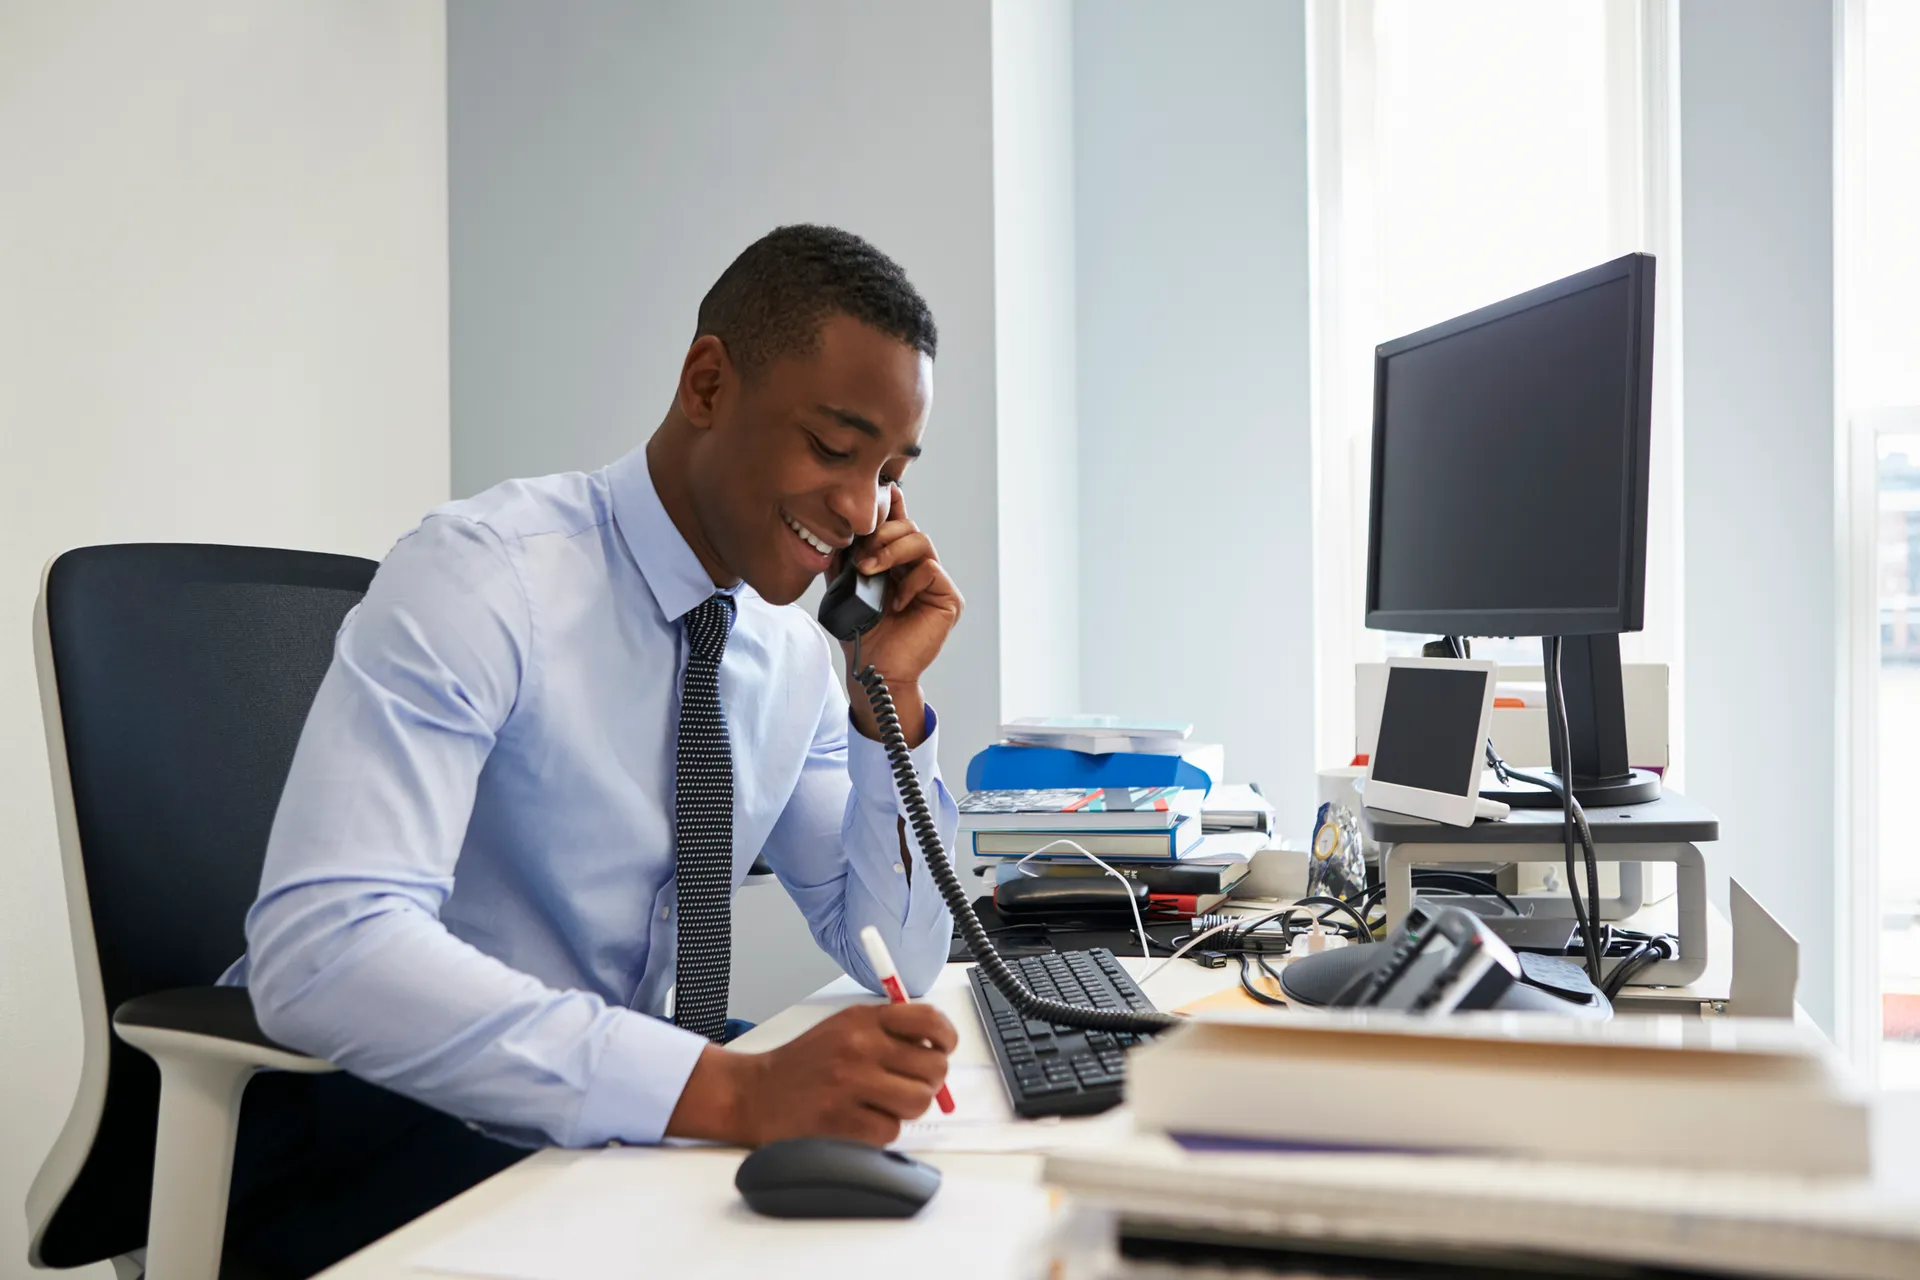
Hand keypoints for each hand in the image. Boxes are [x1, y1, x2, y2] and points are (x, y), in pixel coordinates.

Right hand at [665, 1002, 956, 1146]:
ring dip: (906, 1108)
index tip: (943, 1049)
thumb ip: (888, 1031)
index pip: (928, 1020)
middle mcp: (860, 1047)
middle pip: (933, 1067)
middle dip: (929, 1081)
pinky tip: (860, 1121)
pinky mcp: (841, 1120)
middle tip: (909, 1085)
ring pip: (918, 1101)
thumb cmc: (804, 1064)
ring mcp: (850, 1084)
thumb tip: (936, 1050)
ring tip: (883, 1104)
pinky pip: (891, 1130)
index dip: (946, 1037)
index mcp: (864, 1020)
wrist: (756, 1093)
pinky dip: (881, 1131)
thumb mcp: (844, 1028)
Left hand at [838, 484, 962, 746]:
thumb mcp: (845, 589)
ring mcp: (934, 582)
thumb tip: (838, 531)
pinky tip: (895, 603)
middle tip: (860, 557)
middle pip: (909, 527)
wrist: (875, 669)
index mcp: (896, 563)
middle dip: (881, 534)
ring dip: (892, 550)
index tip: (885, 491)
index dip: (893, 505)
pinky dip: (909, 581)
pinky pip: (930, 569)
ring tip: (870, 570)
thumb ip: (844, 560)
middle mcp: (917, 568)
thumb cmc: (862, 634)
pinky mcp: (948, 598)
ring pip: (921, 541)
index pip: (898, 526)